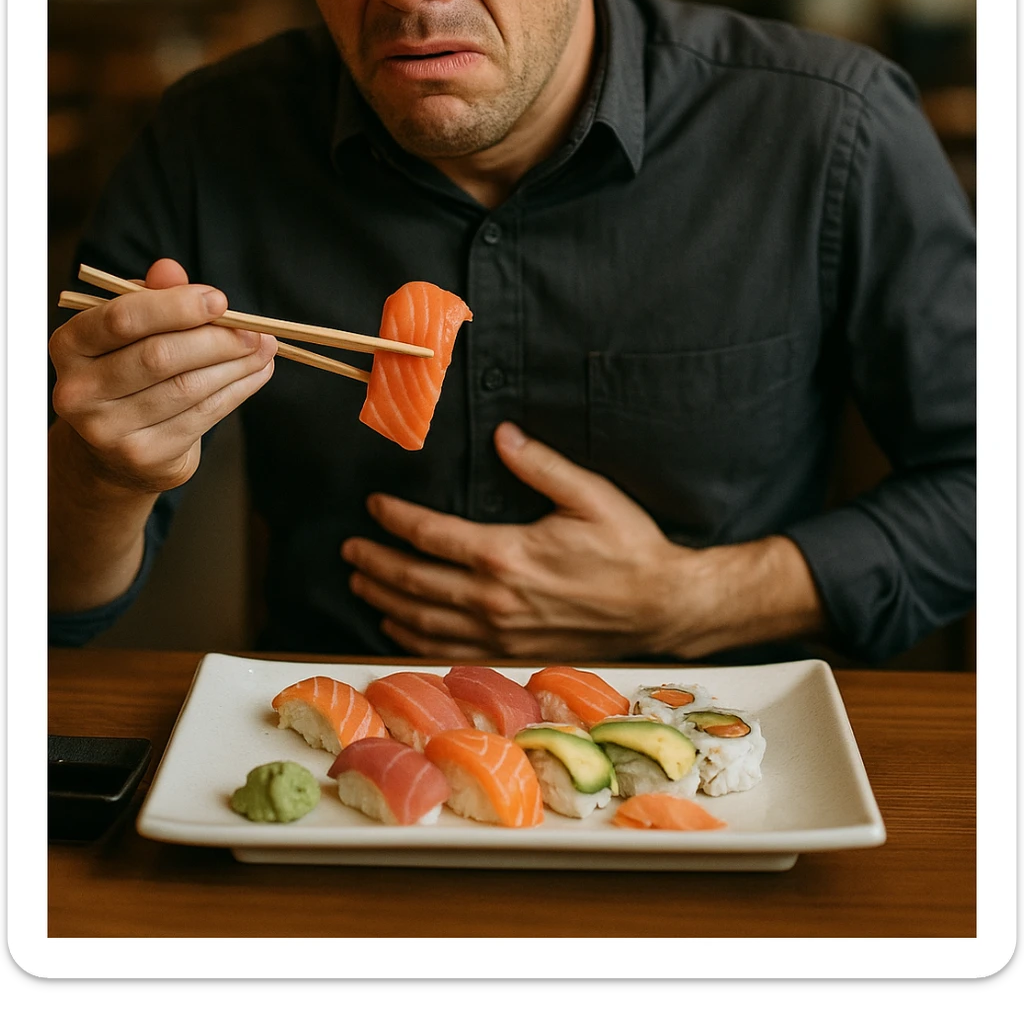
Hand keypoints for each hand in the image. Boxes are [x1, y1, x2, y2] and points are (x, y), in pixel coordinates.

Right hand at [49, 257, 277, 496]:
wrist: (111, 451)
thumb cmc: (126, 371)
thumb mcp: (132, 330)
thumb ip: (151, 297)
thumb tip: (170, 269)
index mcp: (70, 345)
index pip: (123, 319)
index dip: (176, 306)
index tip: (219, 300)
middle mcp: (78, 390)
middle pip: (160, 356)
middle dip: (217, 339)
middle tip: (254, 329)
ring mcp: (107, 430)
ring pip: (187, 387)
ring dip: (237, 364)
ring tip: (264, 347)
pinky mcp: (142, 456)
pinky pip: (202, 415)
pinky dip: (238, 390)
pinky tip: (257, 372)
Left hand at [341, 421, 691, 661]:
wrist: (663, 606)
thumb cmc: (630, 548)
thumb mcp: (589, 493)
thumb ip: (539, 464)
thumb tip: (502, 434)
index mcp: (507, 555)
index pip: (431, 536)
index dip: (395, 519)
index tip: (373, 505)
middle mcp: (495, 599)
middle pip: (415, 582)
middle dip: (375, 562)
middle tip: (349, 548)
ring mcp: (501, 633)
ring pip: (424, 621)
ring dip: (385, 601)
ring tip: (360, 582)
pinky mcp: (513, 653)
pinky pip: (449, 651)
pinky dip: (414, 639)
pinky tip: (397, 627)